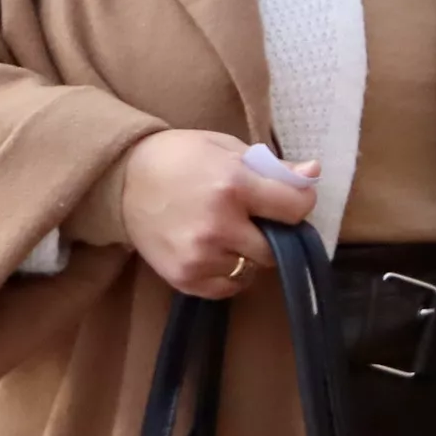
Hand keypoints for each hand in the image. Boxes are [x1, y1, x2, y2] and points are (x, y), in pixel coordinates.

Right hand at [119, 129, 319, 298]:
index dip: (298, 203)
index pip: (295, 208)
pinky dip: (228, 273)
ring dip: (247, 254)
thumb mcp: (226, 148)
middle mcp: (219, 225)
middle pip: (276, 248)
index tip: (289, 200)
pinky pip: (229, 287)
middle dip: (271, 233)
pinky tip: (214, 251)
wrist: (122, 179)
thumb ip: (272, 167)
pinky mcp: (185, 278)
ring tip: (226, 233)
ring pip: (253, 269)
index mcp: (233, 185)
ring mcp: (201, 256)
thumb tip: (313, 172)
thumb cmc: (180, 158)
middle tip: (253, 219)